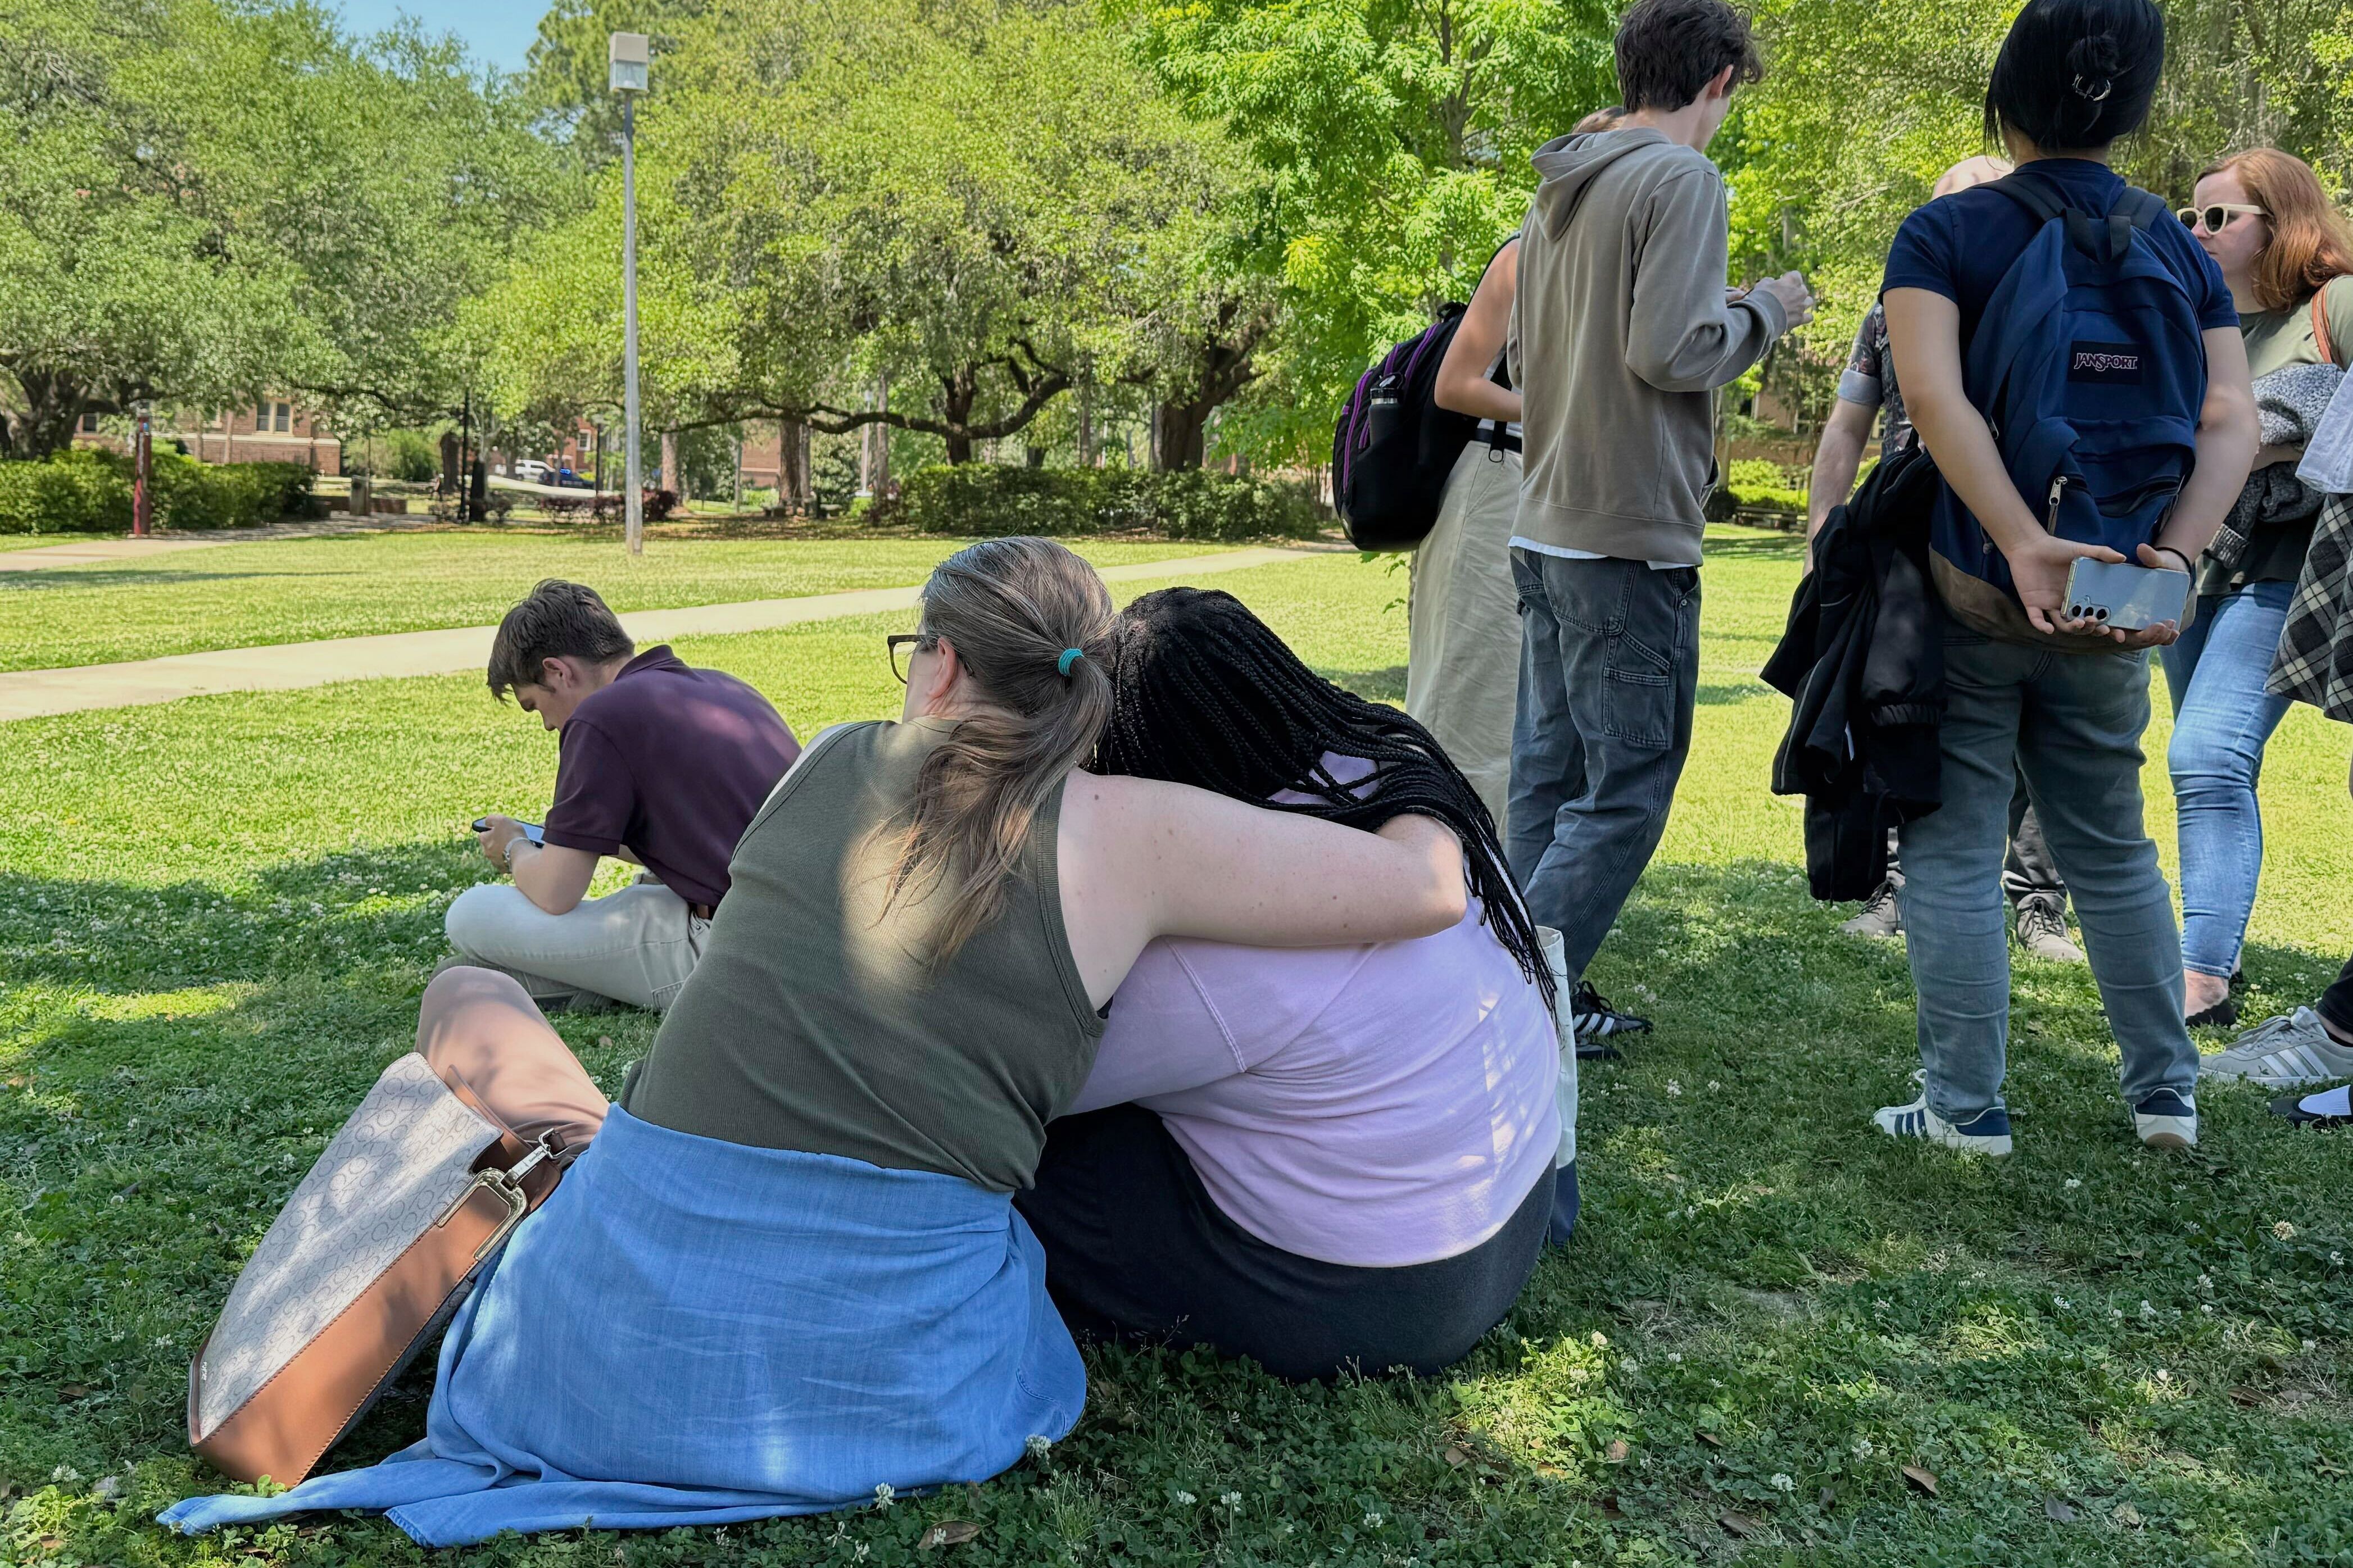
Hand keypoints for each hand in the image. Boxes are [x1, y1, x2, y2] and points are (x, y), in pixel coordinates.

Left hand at [476, 814, 529, 870]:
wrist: (521, 855)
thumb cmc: (512, 836)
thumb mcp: (502, 820)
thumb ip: (491, 819)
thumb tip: (486, 821)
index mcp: (484, 839)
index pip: (483, 834)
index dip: (491, 831)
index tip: (500, 830)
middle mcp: (486, 852)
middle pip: (490, 845)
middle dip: (497, 842)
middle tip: (509, 838)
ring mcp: (495, 861)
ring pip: (497, 854)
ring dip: (504, 851)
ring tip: (515, 847)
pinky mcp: (503, 869)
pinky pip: (505, 862)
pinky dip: (509, 859)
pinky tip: (517, 856)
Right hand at [1752, 271, 1814, 331]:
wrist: (1762, 316)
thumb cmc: (1762, 297)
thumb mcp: (1763, 284)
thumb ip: (1770, 281)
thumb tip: (1772, 282)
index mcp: (1793, 280)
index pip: (1795, 275)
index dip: (1788, 279)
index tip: (1781, 283)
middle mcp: (1801, 291)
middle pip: (1802, 289)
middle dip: (1795, 292)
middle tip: (1784, 297)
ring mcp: (1802, 305)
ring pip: (1808, 301)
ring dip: (1802, 302)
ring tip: (1793, 306)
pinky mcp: (1800, 318)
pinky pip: (1809, 317)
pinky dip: (1805, 317)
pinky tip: (1799, 317)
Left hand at [2004, 534, 2182, 645]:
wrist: (2030, 545)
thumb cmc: (2057, 548)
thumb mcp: (2081, 550)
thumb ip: (2101, 553)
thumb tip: (2123, 558)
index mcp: (2081, 593)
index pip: (2095, 612)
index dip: (2104, 621)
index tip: (2113, 626)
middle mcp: (2067, 603)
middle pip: (2080, 623)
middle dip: (2090, 627)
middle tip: (2099, 625)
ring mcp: (2050, 605)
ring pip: (2062, 625)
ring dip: (2072, 628)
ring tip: (2081, 623)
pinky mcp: (2033, 605)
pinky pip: (2037, 620)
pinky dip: (2043, 627)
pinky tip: (2049, 629)